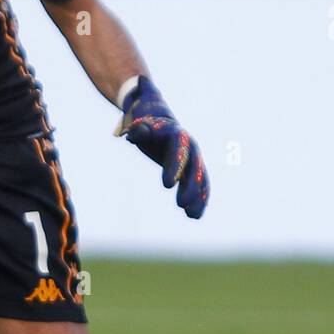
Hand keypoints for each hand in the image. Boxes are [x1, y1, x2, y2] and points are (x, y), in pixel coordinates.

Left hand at [116, 76, 208, 218]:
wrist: (158, 117)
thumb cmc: (144, 123)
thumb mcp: (139, 124)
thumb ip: (139, 129)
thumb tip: (134, 133)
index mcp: (177, 135)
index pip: (177, 152)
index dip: (174, 168)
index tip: (167, 185)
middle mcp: (190, 146)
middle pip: (192, 168)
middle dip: (189, 187)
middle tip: (181, 205)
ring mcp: (193, 157)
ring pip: (199, 178)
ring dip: (197, 197)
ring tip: (192, 216)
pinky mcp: (192, 167)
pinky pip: (199, 183)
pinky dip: (199, 198)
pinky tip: (195, 215)